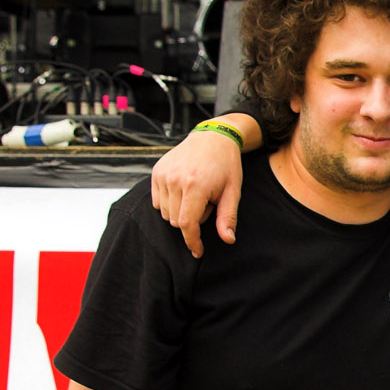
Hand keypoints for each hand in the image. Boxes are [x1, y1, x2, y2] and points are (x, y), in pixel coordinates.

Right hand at [151, 129, 244, 258]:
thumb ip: (227, 217)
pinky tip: (184, 191)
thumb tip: (228, 240)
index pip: (187, 224)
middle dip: (193, 220)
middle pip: (176, 221)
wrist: (212, 137)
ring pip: (166, 213)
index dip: (192, 241)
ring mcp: (163, 175)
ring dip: (181, 211)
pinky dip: (170, 203)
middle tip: (207, 202)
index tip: (198, 251)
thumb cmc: (226, 164)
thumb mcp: (233, 191)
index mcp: (195, 185)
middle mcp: (175, 180)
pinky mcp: (156, 172)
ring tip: (197, 195)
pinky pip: (158, 202)